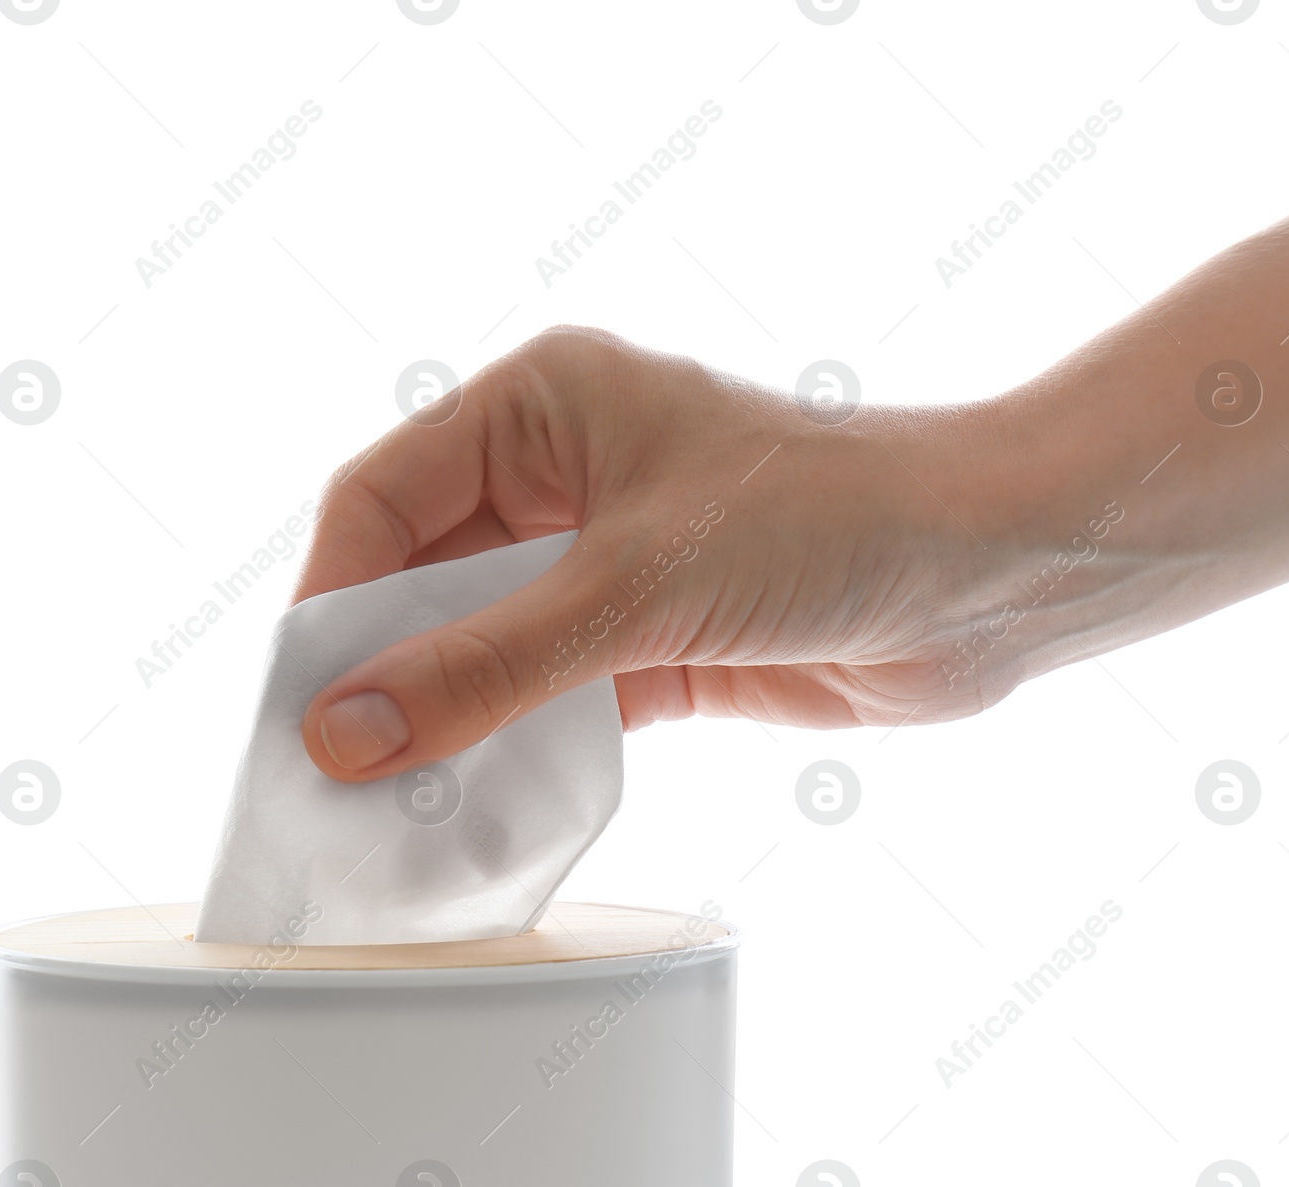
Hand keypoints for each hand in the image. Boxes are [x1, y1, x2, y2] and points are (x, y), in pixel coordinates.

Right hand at [292, 327, 1023, 782]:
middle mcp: (565, 477)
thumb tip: (347, 729)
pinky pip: (551, 700)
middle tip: (330, 773)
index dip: (329, 596)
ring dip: (446, 722)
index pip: (385, 497)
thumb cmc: (834, 519)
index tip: (297, 699)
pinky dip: (516, 751)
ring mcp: (608, 564)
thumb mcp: (639, 585)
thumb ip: (490, 662)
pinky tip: (478, 806)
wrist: (992, 574)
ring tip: (391, 808)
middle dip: (380, 672)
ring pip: (484, 647)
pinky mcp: (652, 642)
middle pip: (425, 579)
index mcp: (544, 406)